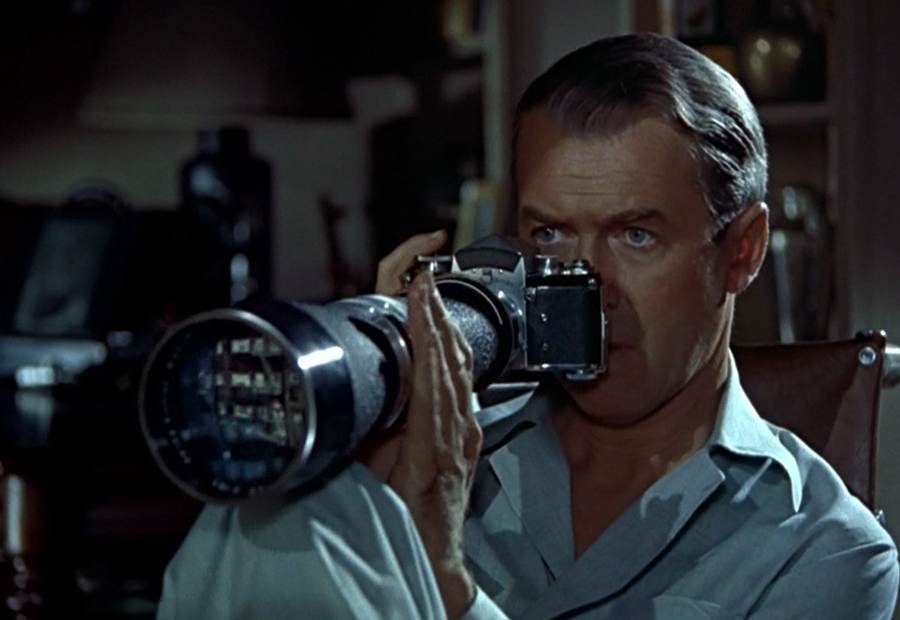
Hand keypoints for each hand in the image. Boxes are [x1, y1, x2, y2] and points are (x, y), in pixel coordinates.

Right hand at [357, 230, 481, 618]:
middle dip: (436, 313)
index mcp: (433, 443)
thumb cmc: (407, 526)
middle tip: (423, 275)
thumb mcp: (376, 485)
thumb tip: (351, 406)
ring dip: (445, 326)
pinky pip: (464, 382)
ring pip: (460, 367)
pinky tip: (444, 334)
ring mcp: (468, 430)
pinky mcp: (470, 433)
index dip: (425, 328)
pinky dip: (452, 351)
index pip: (430, 371)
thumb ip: (368, 443)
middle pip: (450, 359)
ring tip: (431, 293)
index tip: (418, 291)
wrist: (437, 554)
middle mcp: (458, 432)